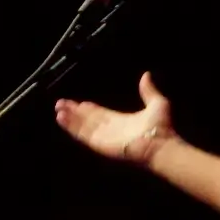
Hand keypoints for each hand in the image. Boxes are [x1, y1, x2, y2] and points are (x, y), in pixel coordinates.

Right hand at [52, 74, 177, 167]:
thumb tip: (146, 75)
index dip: (89, 109)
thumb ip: (148, 91)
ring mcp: (104, 137)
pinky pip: (83, 134)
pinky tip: (62, 118)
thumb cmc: (160, 127)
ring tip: (58, 110)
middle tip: (61, 104)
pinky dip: (72, 126)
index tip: (79, 102)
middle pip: (88, 119)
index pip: (101, 114)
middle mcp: (111, 129)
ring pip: (83, 126)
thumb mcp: (156, 103)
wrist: (159, 144)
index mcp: (122, 121)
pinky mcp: (99, 143)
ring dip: (70, 118)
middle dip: (75, 112)